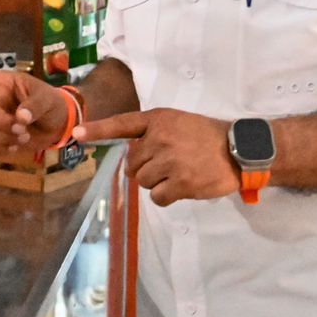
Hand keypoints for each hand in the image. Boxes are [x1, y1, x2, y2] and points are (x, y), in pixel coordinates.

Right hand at [0, 68, 68, 153]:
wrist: (58, 125)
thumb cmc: (51, 104)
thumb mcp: (48, 99)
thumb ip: (34, 105)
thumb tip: (20, 117)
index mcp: (6, 84)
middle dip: (0, 123)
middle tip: (21, 129)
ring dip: (3, 137)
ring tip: (24, 137)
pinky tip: (15, 147)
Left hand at [76, 109, 237, 206]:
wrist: (239, 150)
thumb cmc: (206, 136)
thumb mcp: (178, 122)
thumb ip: (154, 134)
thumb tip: (132, 159)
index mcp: (158, 119)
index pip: (123, 124)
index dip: (98, 130)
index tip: (76, 133)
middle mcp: (160, 138)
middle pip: (133, 164)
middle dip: (147, 168)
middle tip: (171, 163)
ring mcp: (170, 160)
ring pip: (144, 182)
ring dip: (159, 183)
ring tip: (181, 172)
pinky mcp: (180, 182)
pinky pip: (157, 197)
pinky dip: (168, 196)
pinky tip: (184, 186)